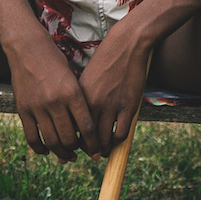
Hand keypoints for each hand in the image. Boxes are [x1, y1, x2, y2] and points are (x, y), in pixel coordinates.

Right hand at [8, 46, 96, 161]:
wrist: (28, 48)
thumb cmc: (55, 61)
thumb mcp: (74, 79)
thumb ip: (78, 102)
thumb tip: (84, 128)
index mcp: (73, 93)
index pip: (87, 127)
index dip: (93, 144)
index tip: (97, 152)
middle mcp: (56, 102)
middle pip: (69, 138)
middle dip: (78, 150)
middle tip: (82, 154)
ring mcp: (37, 107)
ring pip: (51, 141)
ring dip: (61, 153)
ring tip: (67, 155)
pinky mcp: (22, 110)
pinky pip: (32, 137)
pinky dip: (40, 148)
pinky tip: (46, 151)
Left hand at [77, 16, 156, 155]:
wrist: (126, 45)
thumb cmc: (106, 61)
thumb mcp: (87, 79)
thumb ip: (82, 99)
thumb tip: (79, 120)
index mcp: (79, 98)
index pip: (72, 129)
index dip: (74, 142)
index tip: (77, 146)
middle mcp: (92, 104)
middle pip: (86, 138)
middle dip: (88, 150)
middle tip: (92, 154)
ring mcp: (111, 106)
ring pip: (104, 140)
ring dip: (103, 149)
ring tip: (104, 151)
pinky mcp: (128, 106)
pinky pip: (120, 133)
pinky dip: (118, 141)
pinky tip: (117, 140)